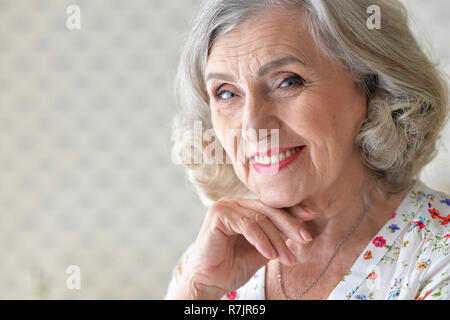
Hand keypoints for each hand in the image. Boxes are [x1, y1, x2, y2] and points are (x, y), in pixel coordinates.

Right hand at [170, 196, 314, 298]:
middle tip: (306, 239)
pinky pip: (247, 225)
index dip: (291, 211)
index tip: (312, 216)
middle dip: (289, 225)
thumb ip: (277, 235)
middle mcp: (232, 203)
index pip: (270, 206)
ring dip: (277, 240)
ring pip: (260, 218)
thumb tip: (302, 227)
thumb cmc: (232, 267)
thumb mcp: (263, 249)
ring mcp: (224, 207)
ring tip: (287, 259)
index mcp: (242, 206)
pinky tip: (270, 255)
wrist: (208, 282)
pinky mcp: (218, 216)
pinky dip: (262, 241)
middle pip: (268, 209)